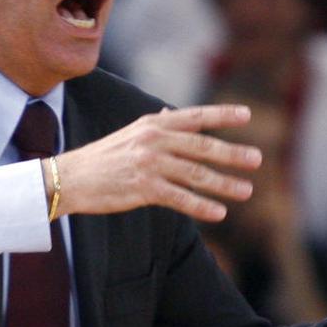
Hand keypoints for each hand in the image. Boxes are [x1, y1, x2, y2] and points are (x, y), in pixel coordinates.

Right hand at [50, 104, 261, 221]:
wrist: (69, 178)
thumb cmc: (102, 158)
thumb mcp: (130, 134)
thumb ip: (156, 125)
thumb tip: (174, 114)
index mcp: (152, 123)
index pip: (194, 117)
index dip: (221, 115)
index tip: (246, 116)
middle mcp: (153, 140)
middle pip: (202, 146)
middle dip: (232, 154)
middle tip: (257, 159)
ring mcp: (149, 164)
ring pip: (196, 174)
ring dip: (224, 183)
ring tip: (246, 191)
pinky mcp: (143, 188)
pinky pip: (180, 198)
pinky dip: (201, 206)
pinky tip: (218, 213)